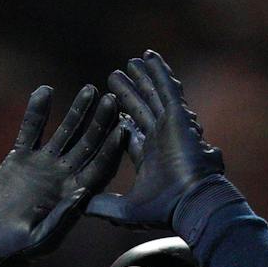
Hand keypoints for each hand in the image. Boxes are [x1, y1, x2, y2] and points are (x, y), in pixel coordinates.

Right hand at [0, 84, 126, 263]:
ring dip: (77, 111)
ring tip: (89, 89)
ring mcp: (43, 165)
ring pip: (64, 132)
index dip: (110, 149)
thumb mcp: (42, 239)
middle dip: (100, 122)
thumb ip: (62, 218)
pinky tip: (44, 91)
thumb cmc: (18, 249)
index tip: (122, 129)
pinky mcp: (20, 157)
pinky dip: (36, 111)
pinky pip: (30, 129)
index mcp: (75, 195)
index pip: (99, 168)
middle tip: (113, 99)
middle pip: (88, 144)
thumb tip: (82, 194)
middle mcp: (64, 176)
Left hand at [85, 50, 225, 231]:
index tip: (112, 107)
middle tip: (115, 76)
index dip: (122, 119)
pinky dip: (158, 72)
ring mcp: (169, 126)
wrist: (189, 203)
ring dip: (142, 78)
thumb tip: (78, 206)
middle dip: (130, 92)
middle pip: (141, 109)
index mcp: (148, 158)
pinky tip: (149, 56)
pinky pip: (166, 89)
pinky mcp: (177, 117)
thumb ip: (101, 205)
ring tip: (131, 61)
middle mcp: (160, 140)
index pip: (132, 133)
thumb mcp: (123, 210)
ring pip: (153, 95)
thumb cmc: (162, 210)